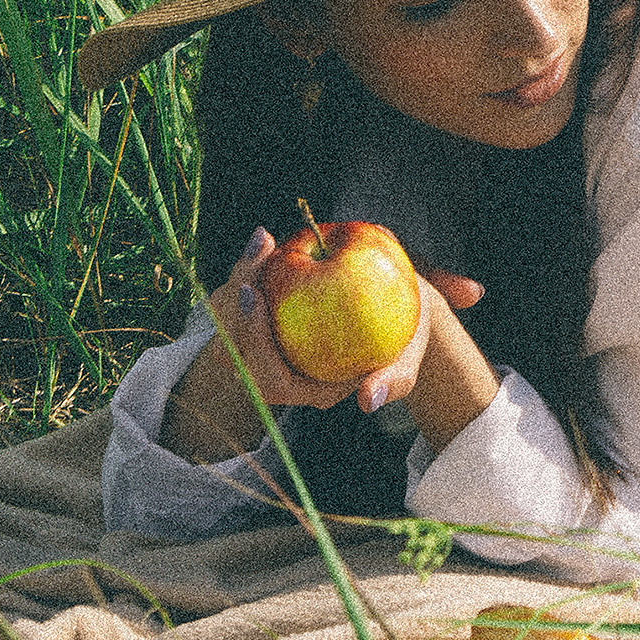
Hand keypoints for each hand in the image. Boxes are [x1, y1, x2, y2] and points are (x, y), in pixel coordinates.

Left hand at [219, 227, 485, 415]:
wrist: (402, 314)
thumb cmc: (407, 339)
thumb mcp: (410, 359)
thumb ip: (396, 381)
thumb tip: (369, 401)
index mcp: (308, 389)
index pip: (268, 377)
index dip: (253, 341)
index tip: (253, 292)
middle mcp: (280, 371)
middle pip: (233, 350)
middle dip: (231, 306)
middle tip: (255, 260)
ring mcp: (270, 344)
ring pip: (228, 322)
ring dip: (237, 281)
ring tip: (262, 242)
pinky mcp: (268, 317)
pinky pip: (242, 298)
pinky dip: (250, 268)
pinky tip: (266, 238)